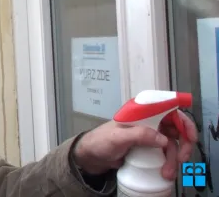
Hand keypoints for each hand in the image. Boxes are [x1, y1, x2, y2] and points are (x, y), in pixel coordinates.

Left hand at [73, 110, 197, 179]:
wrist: (91, 156)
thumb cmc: (100, 141)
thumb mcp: (118, 137)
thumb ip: (139, 134)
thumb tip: (163, 139)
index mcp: (141, 112)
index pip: (168, 109)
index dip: (183, 120)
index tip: (189, 136)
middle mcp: (148, 121)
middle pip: (176, 128)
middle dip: (182, 144)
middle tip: (180, 159)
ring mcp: (149, 135)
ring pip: (172, 144)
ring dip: (173, 158)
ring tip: (167, 172)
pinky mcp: (148, 148)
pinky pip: (165, 153)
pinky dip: (168, 162)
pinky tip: (165, 171)